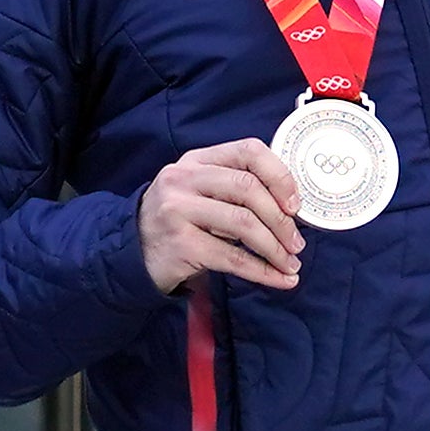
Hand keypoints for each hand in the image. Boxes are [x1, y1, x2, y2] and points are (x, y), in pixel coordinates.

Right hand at [138, 140, 309, 295]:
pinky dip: (262, 271)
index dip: (279, 175)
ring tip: (290, 263)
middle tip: (297, 242)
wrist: (132, 252)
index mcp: (197, 160)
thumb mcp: (199, 191)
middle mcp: (185, 180)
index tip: (295, 203)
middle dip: (281, 219)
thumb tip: (291, 205)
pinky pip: (232, 257)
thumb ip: (234, 186)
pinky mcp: (181, 245)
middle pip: (248, 189)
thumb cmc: (179, 221)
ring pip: (244, 224)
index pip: (248, 151)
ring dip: (276, 247)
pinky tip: (278, 279)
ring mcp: (179, 211)